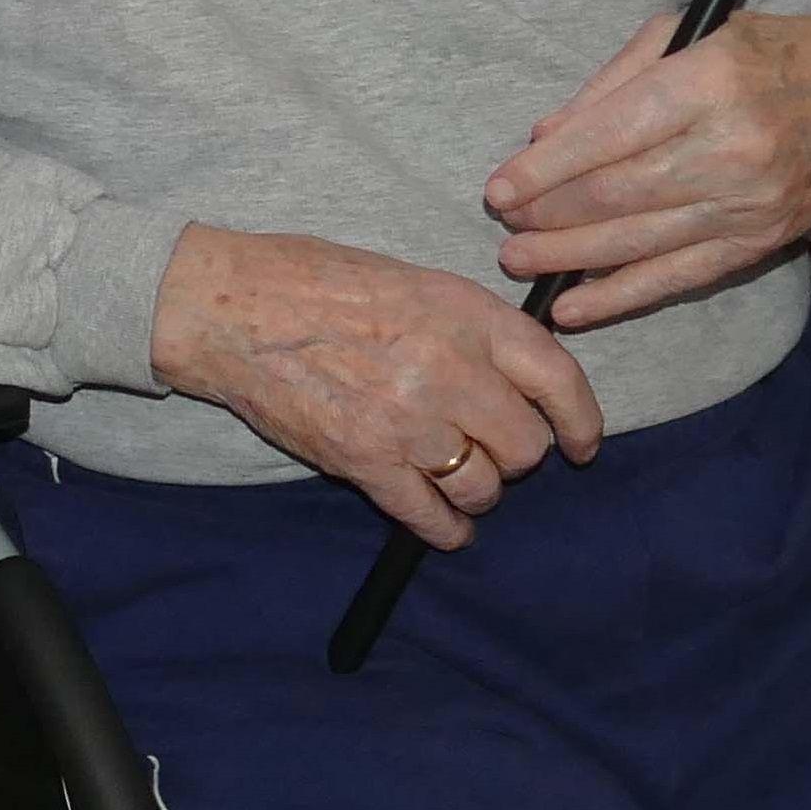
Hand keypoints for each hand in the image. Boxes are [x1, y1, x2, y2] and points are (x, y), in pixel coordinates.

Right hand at [149, 224, 604, 549]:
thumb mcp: (412, 280)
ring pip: (482, 486)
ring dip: (476, 490)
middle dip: (512, 455)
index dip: (581, 421)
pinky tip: (444, 526)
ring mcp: (408, 419)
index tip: (581, 443)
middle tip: (486, 447)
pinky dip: (445, 529)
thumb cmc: (311, 280)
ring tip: (455, 477)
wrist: (230, 306)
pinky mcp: (365, 461)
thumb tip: (515, 371)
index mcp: (466, 314)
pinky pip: (429, 515)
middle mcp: (449, 368)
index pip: (558, 379)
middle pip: (524, 446)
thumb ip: (469, 327)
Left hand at [483, 11, 810, 331]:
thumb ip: (611, 85)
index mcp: (710, 82)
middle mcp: (733, 148)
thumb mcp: (688, 34)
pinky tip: (572, 306)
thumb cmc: (764, 52)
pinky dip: (620, 297)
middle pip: (618, 195)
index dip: (545, 170)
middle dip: (548, 215)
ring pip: (640, 242)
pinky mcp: (762, 242)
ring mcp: (751, 203)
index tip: (498, 188)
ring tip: (518, 260)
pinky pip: (678, 278)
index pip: (609, 136)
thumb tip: (543, 138)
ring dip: (569, 257)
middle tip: (504, 224)